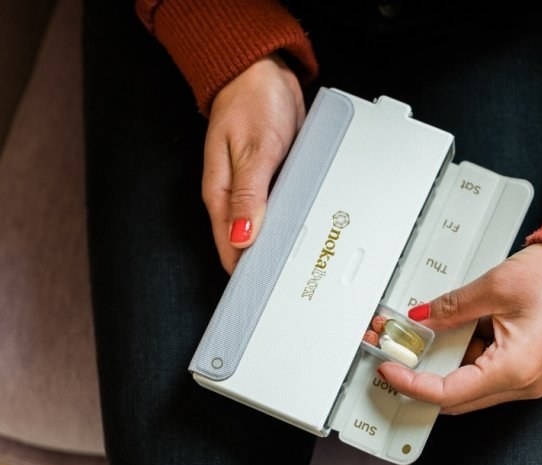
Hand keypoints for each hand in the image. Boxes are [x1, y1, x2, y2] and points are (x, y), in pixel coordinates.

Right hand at [203, 55, 305, 273]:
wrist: (262, 73)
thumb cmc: (252, 101)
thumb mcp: (254, 150)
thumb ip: (249, 195)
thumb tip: (242, 235)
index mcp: (220, 193)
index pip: (230, 247)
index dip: (245, 273)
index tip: (261, 292)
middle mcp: (233, 195)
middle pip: (245, 244)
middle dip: (262, 265)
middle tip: (284, 285)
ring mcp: (251, 189)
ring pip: (262, 229)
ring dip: (276, 244)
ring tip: (294, 267)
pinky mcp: (267, 180)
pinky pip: (277, 209)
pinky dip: (287, 220)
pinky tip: (299, 230)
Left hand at [377, 243, 541, 413]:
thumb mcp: (496, 288)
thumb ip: (452, 308)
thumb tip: (422, 319)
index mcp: (516, 370)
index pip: (448, 394)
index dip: (411, 384)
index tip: (388, 369)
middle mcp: (524, 382)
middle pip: (457, 395)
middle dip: (421, 373)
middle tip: (395, 348)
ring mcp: (529, 375)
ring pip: (470, 381)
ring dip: (443, 360)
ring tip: (419, 330)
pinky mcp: (529, 362)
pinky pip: (487, 366)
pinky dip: (464, 350)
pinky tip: (449, 327)